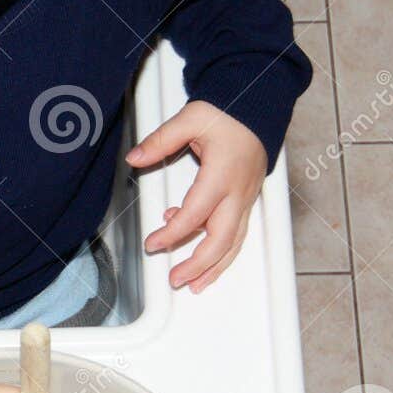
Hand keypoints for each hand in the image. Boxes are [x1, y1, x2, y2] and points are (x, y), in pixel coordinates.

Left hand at [125, 100, 265, 293]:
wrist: (257, 107)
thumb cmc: (228, 113)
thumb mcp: (190, 119)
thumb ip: (161, 141)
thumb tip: (135, 158)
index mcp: (222, 175)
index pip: (195, 215)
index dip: (172, 234)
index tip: (153, 244)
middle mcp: (238, 192)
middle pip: (221, 239)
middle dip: (198, 264)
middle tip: (176, 279)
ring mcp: (246, 198)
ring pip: (234, 242)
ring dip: (215, 267)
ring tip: (196, 284)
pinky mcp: (248, 199)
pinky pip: (238, 233)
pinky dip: (224, 251)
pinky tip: (206, 259)